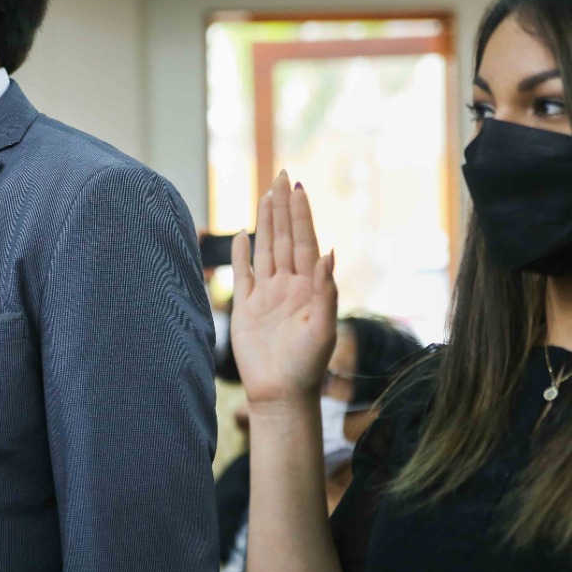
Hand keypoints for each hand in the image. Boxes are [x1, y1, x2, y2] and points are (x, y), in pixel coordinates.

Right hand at [230, 171, 336, 406]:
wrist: (281, 395)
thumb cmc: (307, 367)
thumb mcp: (323, 329)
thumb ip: (326, 291)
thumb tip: (329, 252)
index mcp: (309, 287)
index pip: (303, 242)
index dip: (300, 215)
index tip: (298, 188)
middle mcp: (288, 285)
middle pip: (283, 237)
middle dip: (283, 207)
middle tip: (282, 176)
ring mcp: (267, 294)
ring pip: (265, 249)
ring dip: (265, 221)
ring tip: (266, 194)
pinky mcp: (247, 308)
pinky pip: (243, 274)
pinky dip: (242, 254)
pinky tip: (242, 235)